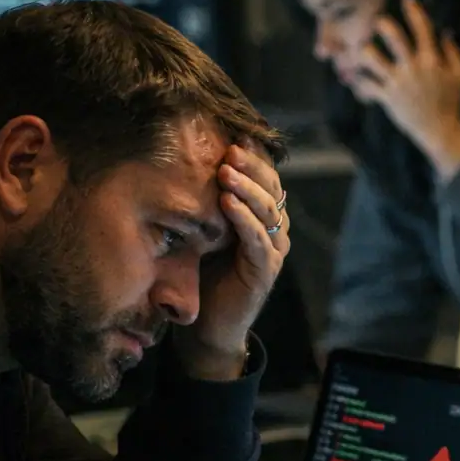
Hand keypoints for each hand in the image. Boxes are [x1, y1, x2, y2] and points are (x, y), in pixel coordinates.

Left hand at [176, 143, 290, 379]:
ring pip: (267, 210)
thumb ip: (207, 202)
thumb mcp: (204, 230)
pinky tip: (228, 203)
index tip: (234, 134)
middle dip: (252, 166)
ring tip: (227, 170)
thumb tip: (185, 161)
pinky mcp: (265, 271)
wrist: (206, 326)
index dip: (254, 156)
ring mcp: (273, 250)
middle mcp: (274, 230)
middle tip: (232, 147)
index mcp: (262, 216)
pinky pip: (258, 240)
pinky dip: (244, 219)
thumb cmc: (203, 274)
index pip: (266, 178)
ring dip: (247, 188)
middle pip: (271, 188)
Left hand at [354, 0, 459, 177]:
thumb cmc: (452, 102)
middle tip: (378, 22)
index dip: (413, 9)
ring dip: (365, 51)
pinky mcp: (387, 97)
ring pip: (371, 57)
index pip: (421, 27)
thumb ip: (453, 52)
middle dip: (382, 24)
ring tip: (364, 50)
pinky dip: (359, 81)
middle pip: (392, 36)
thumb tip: (445, 32)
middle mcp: (413, 67)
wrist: (440, 131)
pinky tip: (359, 79)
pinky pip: (366, 84)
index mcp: (431, 59)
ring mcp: (398, 82)